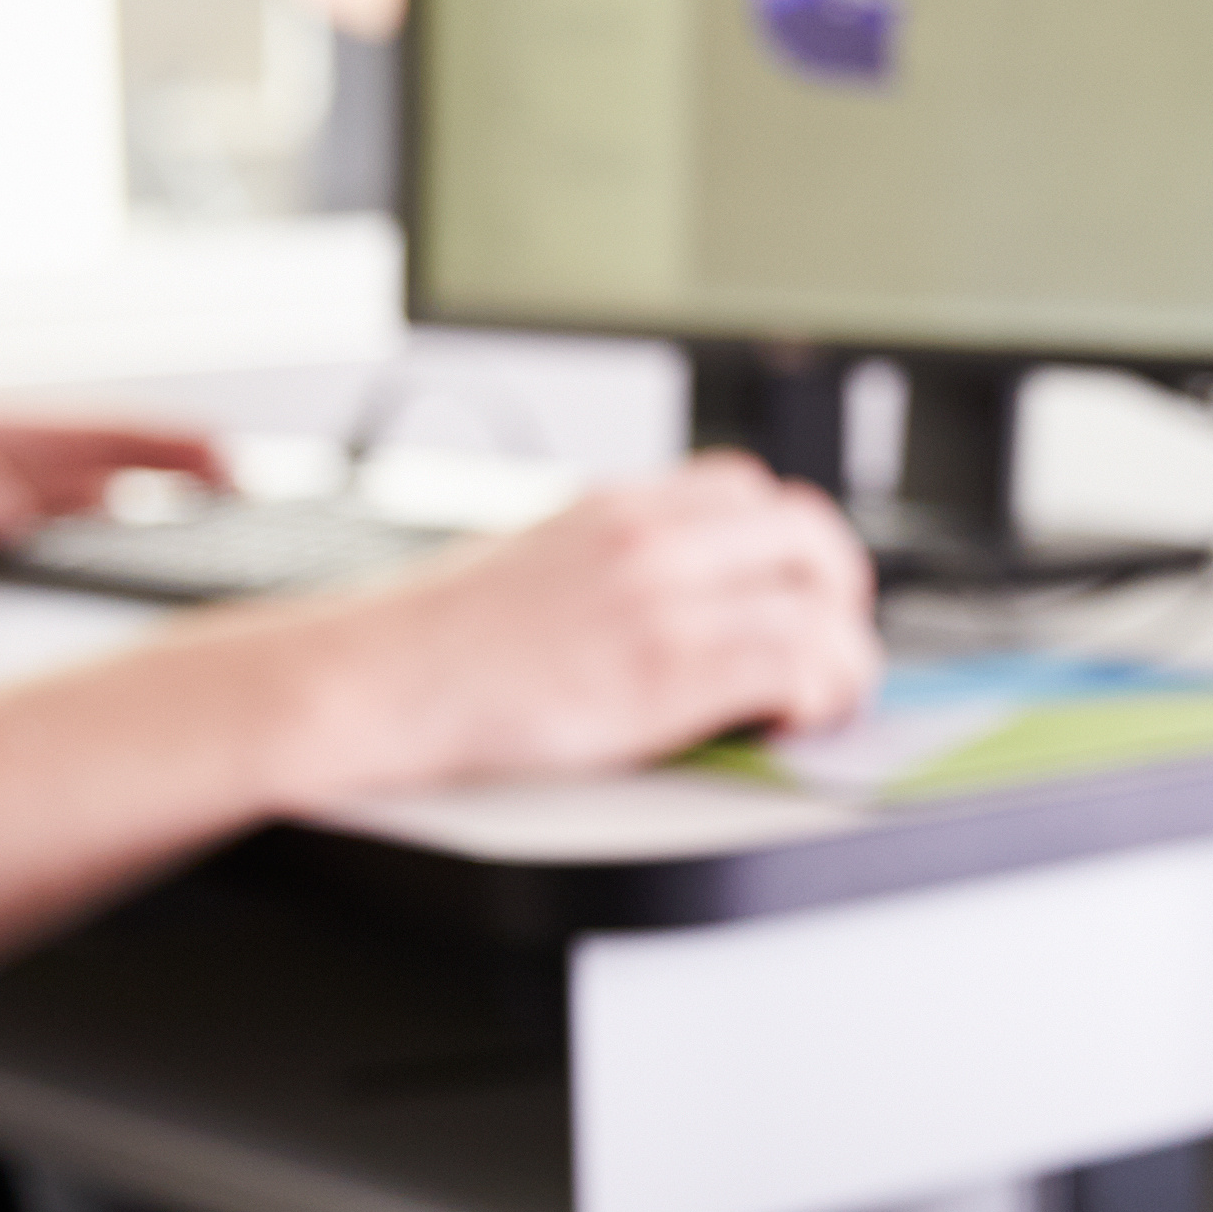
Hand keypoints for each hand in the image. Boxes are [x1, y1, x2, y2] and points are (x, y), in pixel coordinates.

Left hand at [0, 401, 225, 548]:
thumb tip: (8, 516)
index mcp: (10, 433)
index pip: (113, 436)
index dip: (176, 450)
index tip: (229, 465)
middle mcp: (21, 457)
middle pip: (125, 468)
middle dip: (187, 480)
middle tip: (248, 500)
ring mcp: (7, 485)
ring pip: (98, 501)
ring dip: (150, 515)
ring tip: (204, 535)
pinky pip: (58, 532)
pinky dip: (96, 542)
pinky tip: (113, 559)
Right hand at [289, 452, 878, 794]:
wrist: (371, 682)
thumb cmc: (434, 642)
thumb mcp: (535, 556)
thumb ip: (611, 557)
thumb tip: (672, 588)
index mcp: (618, 507)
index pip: (751, 490)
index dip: (796, 546)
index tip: (801, 591)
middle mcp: (649, 539)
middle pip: (807, 534)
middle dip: (839, 594)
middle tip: (830, 648)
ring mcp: (659, 601)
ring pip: (817, 604)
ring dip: (841, 659)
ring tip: (820, 701)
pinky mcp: (661, 673)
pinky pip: (791, 666)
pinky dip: (818, 694)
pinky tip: (793, 720)